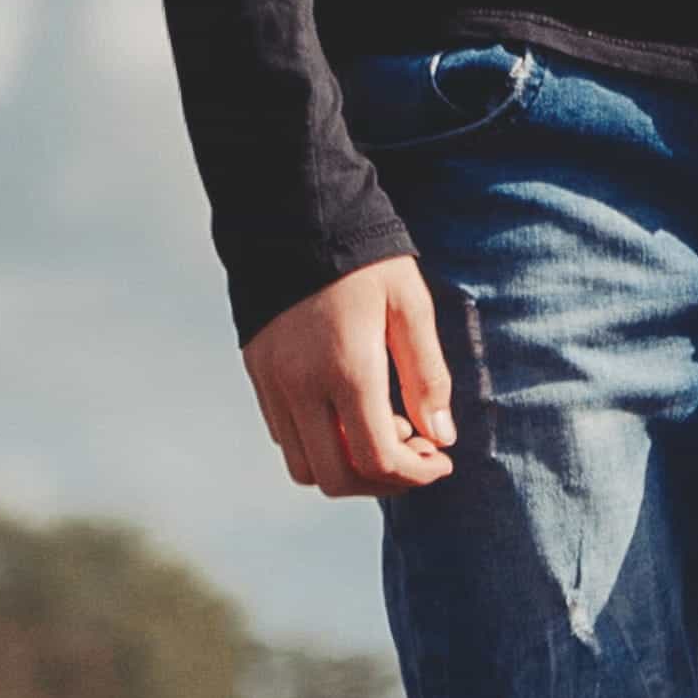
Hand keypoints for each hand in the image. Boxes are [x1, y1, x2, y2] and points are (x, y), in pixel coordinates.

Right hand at [242, 258, 455, 499]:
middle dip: (382, 481)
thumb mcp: (410, 306)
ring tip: (379, 429)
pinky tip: (346, 411)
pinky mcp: (256, 373)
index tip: (441, 460)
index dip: (416, 475)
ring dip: (346, 465)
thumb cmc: (364, 259)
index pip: (378, 459)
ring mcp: (273, 382)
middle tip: (414, 453)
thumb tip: (440, 437)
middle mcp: (301, 386)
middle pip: (337, 477)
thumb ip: (427, 376)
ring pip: (304, 465)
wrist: (293, 216)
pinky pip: (284, 434)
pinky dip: (319, 443)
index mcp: (346, 370)